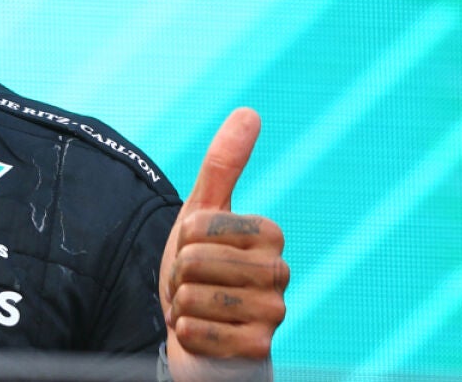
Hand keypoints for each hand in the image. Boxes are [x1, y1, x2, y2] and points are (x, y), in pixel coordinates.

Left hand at [160, 107, 288, 380]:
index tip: (197, 253)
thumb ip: (223, 164)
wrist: (202, 336)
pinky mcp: (259, 350)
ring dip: (181, 306)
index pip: (198, 225)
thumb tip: (249, 111)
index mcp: (270, 233)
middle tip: (195, 286)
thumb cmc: (202, 271)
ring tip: (199, 310)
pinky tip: (203, 336)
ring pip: (194, 297)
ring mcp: (274, 314)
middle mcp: (281, 272)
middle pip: (194, 260)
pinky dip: (187, 335)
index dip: (183, 240)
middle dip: (180, 276)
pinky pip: (198, 332)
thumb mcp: (203, 212)